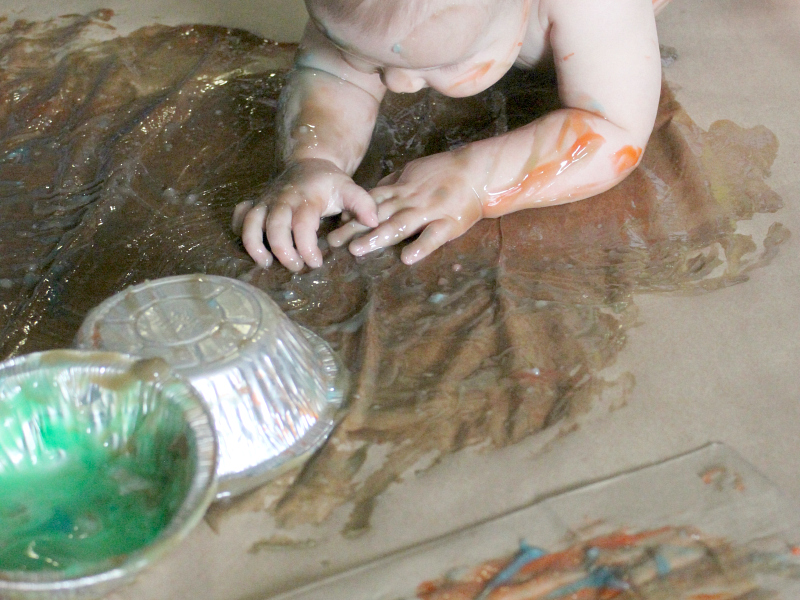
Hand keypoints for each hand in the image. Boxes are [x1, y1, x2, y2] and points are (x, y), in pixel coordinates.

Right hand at [233, 158, 377, 270]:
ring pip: (250, 223)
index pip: (301, 225)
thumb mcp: (349, 188)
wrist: (308, 161)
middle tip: (297, 267)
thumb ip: (363, 204)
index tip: (316, 262)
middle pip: (274, 228)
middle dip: (283, 252)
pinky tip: (253, 246)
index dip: (306, 247)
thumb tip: (373, 222)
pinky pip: (240, 216)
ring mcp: (265, 200)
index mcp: (305, 198)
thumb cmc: (329, 182)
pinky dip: (240, 232)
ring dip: (255, 246)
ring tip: (266, 264)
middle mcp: (281, 199)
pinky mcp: (255, 203)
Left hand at [328, 151, 484, 264]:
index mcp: (403, 189)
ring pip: (399, 225)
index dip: (353, 212)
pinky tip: (407, 258)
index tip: (334, 224)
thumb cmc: (447, 172)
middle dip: (354, 229)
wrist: (479, 171)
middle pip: (378, 215)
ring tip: (358, 250)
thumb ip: (394, 183)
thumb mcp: (414, 170)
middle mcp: (411, 201)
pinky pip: (433, 236)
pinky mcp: (449, 224)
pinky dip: (420, 246)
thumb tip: (373, 191)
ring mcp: (429, 212)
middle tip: (333, 242)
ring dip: (377, 237)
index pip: (372, 201)